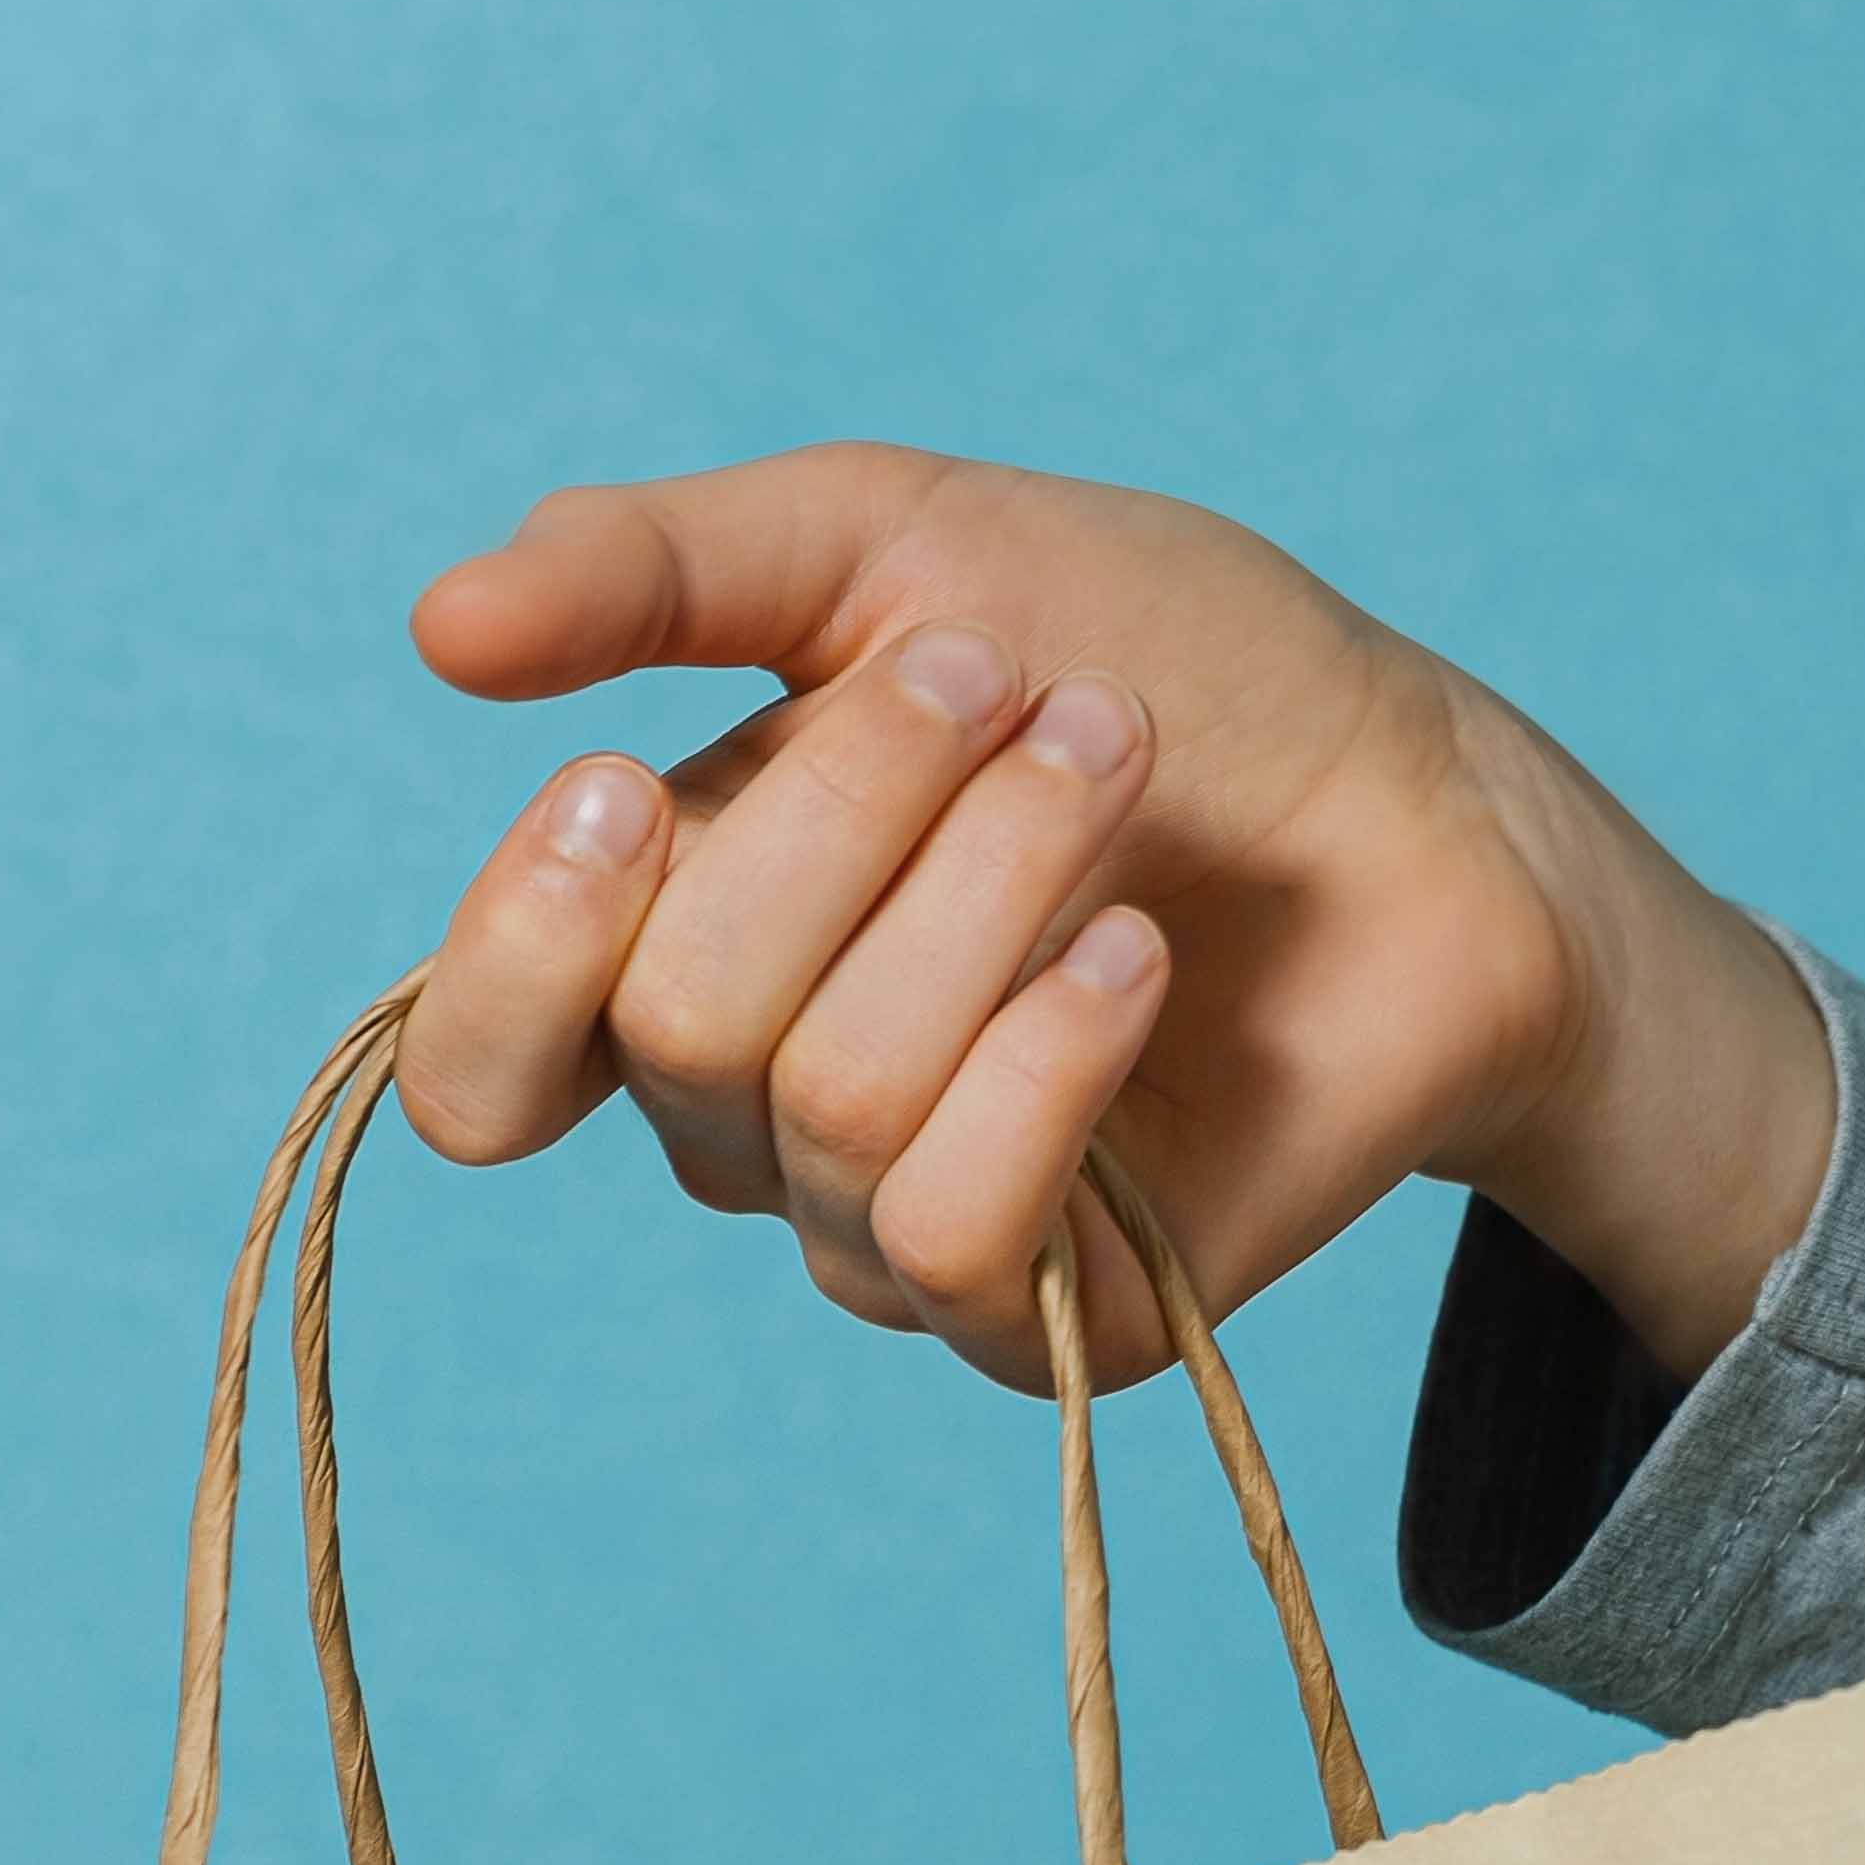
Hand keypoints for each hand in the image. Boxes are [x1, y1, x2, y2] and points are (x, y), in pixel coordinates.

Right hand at [393, 444, 1826, 1388]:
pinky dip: (1054, 1056)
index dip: (523, 944)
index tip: (626, 782)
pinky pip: (958, 1229)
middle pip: (686, 1026)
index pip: (482, 1070)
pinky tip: (1142, 960)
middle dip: (859, 810)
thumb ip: (657, 572)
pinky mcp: (1049, 1318)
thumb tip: (438, 628)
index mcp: (676, 956)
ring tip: (1116, 767)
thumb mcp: (895, 545)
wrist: (1425, 791)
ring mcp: (894, 1234)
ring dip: (996, 886)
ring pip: (836, 1103)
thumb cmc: (1162, 665)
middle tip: (1017, 688)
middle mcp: (757, 1124)